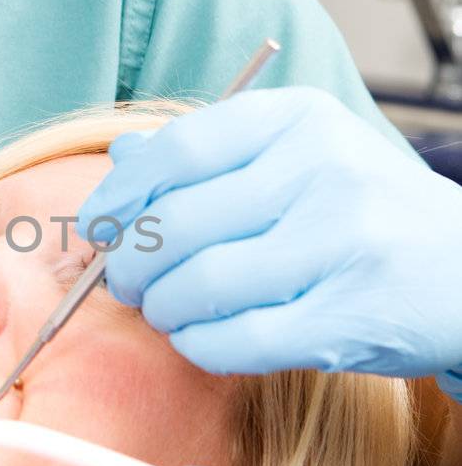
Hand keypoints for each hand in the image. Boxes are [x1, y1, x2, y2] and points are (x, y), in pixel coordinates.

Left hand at [77, 88, 461, 392]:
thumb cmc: (370, 212)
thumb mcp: (300, 155)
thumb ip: (212, 155)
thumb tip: (122, 160)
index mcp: (300, 120)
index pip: (179, 149)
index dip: (121, 194)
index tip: (96, 224)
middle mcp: (323, 172)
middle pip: (178, 223)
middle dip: (131, 263)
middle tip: (125, 281)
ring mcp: (341, 245)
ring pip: (200, 285)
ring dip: (162, 308)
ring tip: (165, 310)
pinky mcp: (347, 317)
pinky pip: (237, 340)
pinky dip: (199, 345)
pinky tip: (201, 338)